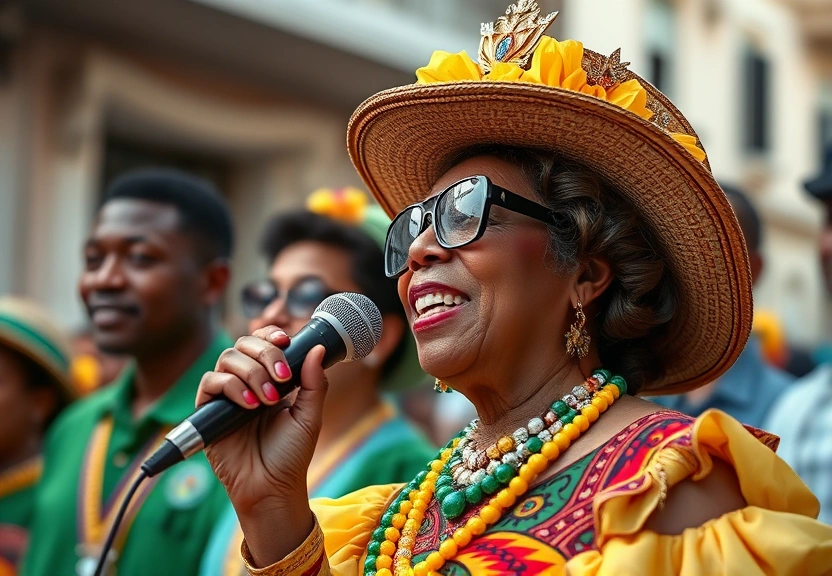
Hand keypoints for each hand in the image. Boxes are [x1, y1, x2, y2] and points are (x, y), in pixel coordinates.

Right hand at [196, 326, 327, 563]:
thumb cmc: (290, 454)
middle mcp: (246, 382)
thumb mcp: (309, 416)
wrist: (271, 488)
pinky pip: (210, 383)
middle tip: (282, 377)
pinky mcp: (208, 411)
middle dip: (265, 353)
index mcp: (270, 379)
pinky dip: (231, 387)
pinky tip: (250, 405)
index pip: (263, 342)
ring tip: (268, 399)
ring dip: (251, 372)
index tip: (286, 340)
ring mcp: (226, 395)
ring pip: (227, 359)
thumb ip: (314, 383)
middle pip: (243, 344)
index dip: (270, 335)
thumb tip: (315, 349)